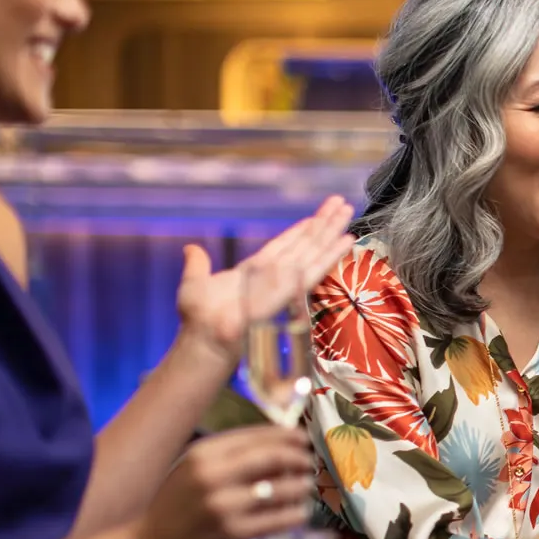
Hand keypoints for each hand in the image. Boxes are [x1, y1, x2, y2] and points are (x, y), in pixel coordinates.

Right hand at [134, 425, 315, 538]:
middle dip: (299, 458)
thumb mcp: (193, 469)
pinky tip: (300, 513)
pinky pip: (278, 519)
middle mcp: (213, 475)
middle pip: (274, 456)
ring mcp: (223, 505)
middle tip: (309, 463)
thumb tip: (279, 444)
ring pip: (282, 488)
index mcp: (203, 453)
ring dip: (302, 486)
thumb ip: (229, 456)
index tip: (303, 438)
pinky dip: (295, 514)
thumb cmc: (177, 506)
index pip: (257, 435)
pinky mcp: (233, 533)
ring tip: (306, 487)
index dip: (287, 435)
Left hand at [176, 197, 356, 365]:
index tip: (318, 214)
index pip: (285, 243)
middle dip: (325, 223)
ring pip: (314, 250)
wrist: (206, 335)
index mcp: (255, 268)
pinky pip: (315, 268)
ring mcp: (285, 279)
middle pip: (306, 242)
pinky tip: (346, 241)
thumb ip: (198, 264)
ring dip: (332, 230)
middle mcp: (275, 272)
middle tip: (342, 202)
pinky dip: (332, 254)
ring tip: (348, 211)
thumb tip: (190, 249)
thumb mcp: (195, 283)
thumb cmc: (200, 317)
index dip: (302, 228)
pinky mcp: (291, 289)